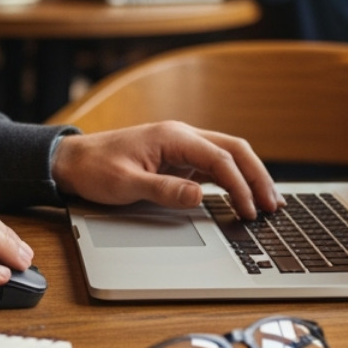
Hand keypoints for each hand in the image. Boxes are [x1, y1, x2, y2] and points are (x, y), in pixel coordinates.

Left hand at [50, 123, 281, 219]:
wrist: (73, 161)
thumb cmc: (95, 169)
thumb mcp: (126, 184)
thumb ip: (164, 190)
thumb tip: (200, 197)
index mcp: (173, 136)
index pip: (220, 159)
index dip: (240, 186)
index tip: (250, 211)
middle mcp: (182, 136)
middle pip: (234, 150)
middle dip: (257, 177)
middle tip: (274, 206)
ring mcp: (182, 146)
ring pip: (228, 155)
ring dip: (249, 176)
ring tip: (269, 202)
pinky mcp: (179, 158)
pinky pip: (214, 164)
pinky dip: (234, 179)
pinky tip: (244, 195)